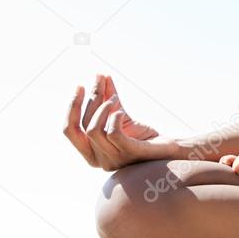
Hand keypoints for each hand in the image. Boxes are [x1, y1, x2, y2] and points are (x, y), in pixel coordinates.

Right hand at [63, 73, 178, 170]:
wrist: (169, 150)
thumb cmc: (144, 136)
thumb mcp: (121, 117)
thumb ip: (109, 100)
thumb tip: (101, 77)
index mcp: (92, 154)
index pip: (70, 131)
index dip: (72, 108)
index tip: (80, 86)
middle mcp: (100, 160)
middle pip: (83, 126)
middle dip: (90, 100)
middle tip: (100, 81)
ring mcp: (114, 159)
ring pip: (94, 130)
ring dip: (103, 108)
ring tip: (115, 98)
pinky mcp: (130, 153)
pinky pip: (113, 133)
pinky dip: (114, 118)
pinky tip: (122, 112)